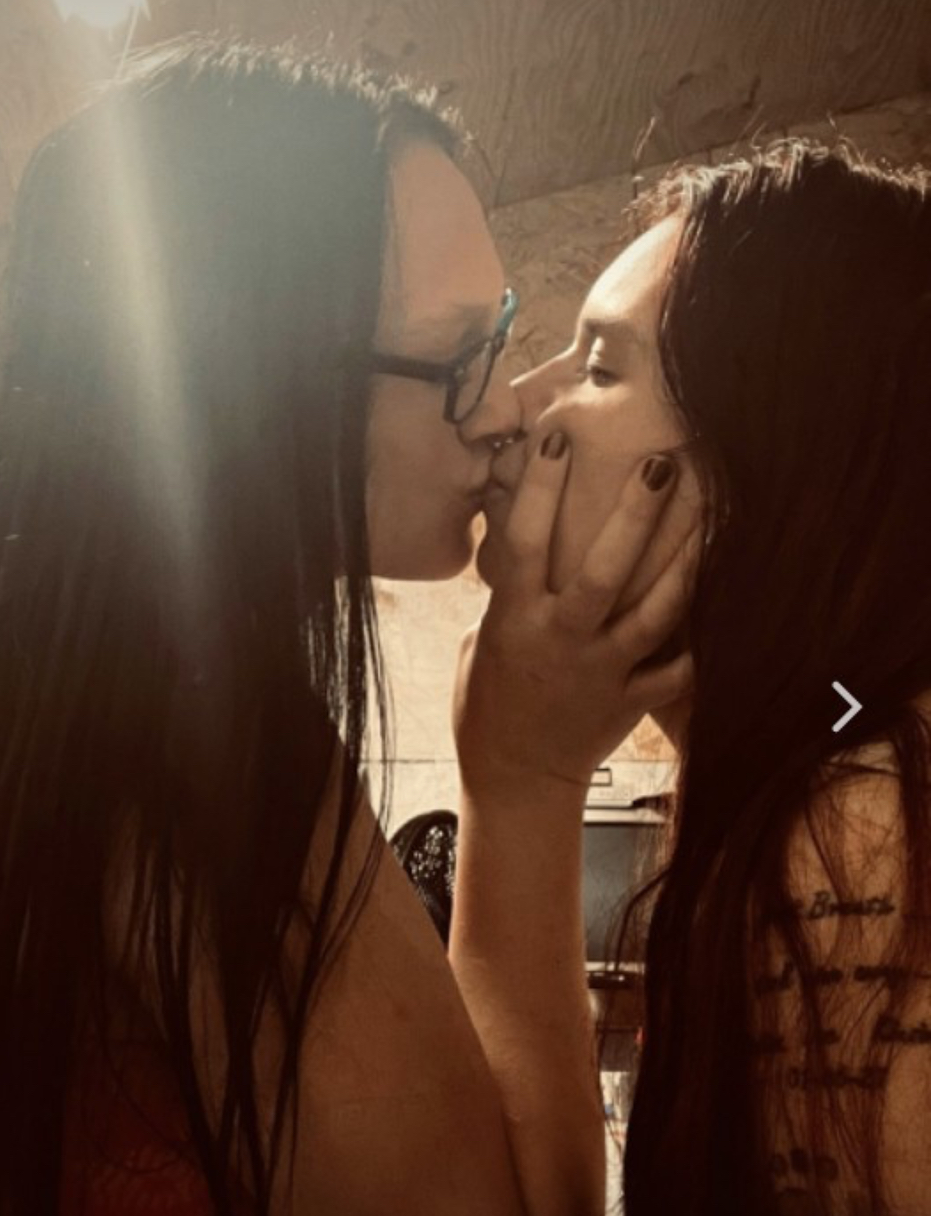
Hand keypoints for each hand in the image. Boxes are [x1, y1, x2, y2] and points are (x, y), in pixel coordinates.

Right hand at [454, 438, 697, 796]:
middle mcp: (559, 640)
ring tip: (710, 512)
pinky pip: (676, 668)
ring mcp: (600, 671)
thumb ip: (508, 593)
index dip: (540, 488)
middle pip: (602, 569)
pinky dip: (702, 638)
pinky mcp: (630, 701)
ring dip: (684, 561)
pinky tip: (732, 595)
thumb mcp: (482, 639)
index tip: (558, 438)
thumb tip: (518, 537)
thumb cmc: (487, 702)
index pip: (525, 541)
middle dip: (633, 514)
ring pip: (653, 612)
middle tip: (661, 462)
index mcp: (514, 621)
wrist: (514, 777)